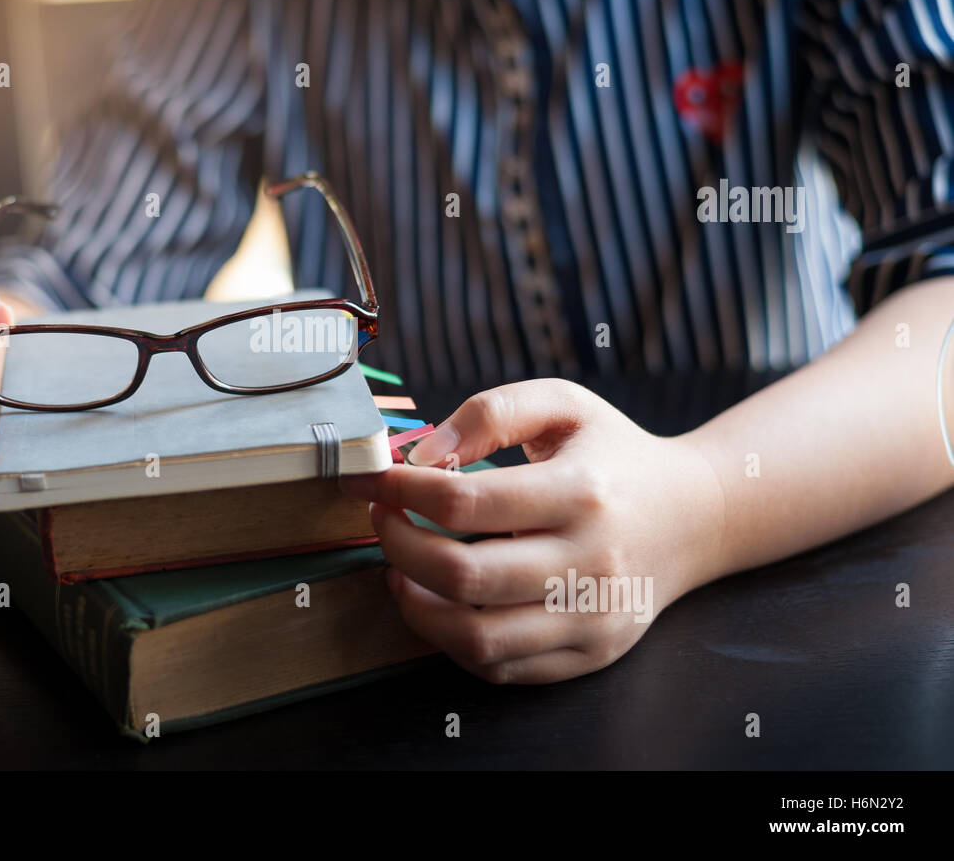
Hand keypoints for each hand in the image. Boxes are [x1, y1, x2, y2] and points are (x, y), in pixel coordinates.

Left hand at [340, 379, 727, 683]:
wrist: (695, 517)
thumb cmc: (615, 456)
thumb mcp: (564, 405)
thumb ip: (492, 412)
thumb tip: (424, 455)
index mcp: (581, 492)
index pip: (465, 502)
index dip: (402, 491)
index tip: (377, 481)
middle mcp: (590, 562)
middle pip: (463, 575)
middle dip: (399, 547)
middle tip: (384, 522)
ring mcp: (592, 617)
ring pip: (476, 638)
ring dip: (416, 606)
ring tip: (400, 570)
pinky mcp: (591, 654)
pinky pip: (501, 668)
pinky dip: (452, 642)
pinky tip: (440, 603)